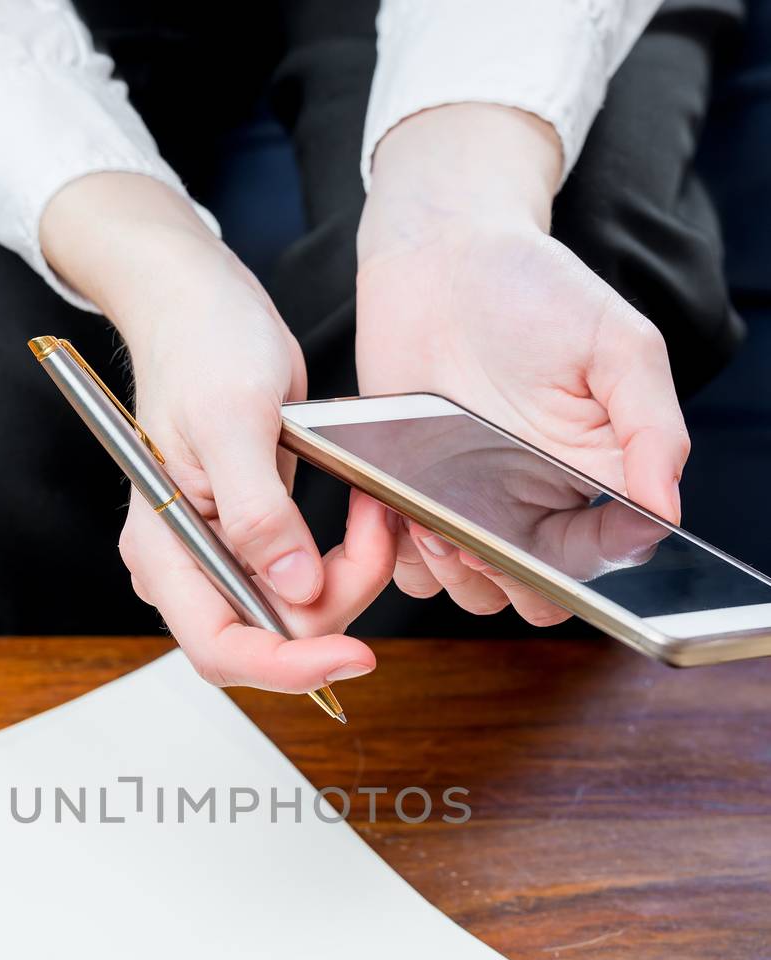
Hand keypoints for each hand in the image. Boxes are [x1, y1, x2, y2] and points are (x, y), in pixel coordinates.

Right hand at [41, 176, 393, 691]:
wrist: (197, 304)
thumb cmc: (201, 343)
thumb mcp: (235, 419)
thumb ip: (260, 513)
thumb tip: (296, 589)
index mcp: (163, 547)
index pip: (219, 647)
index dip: (286, 667)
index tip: (352, 657)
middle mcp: (186, 566)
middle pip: (270, 636)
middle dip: (337, 599)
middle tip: (378, 529)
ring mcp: (219, 556)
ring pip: (297, 612)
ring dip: (350, 575)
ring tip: (374, 513)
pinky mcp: (253, 541)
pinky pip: (307, 579)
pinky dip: (346, 559)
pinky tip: (364, 517)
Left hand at [356, 106, 689, 624]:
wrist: (439, 260)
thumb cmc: (535, 292)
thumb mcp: (616, 344)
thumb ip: (652, 427)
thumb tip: (668, 509)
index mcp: (597, 477)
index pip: (606, 560)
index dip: (582, 569)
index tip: (549, 539)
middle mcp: (537, 505)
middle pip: (538, 595)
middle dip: (513, 583)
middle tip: (481, 540)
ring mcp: (473, 509)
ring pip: (473, 593)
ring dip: (456, 575)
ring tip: (435, 520)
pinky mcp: (413, 504)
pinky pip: (411, 570)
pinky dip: (404, 558)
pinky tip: (397, 509)